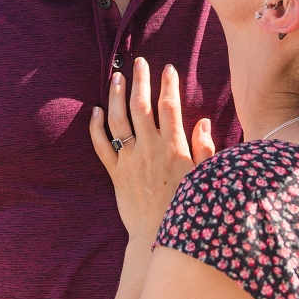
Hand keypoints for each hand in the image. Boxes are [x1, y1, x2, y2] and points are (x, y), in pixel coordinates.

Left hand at [90, 58, 214, 243]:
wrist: (158, 237)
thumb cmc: (187, 208)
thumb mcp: (204, 177)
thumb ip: (204, 148)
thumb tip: (202, 121)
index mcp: (173, 147)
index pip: (169, 107)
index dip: (168, 85)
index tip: (169, 68)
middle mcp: (149, 149)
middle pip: (141, 106)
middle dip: (140, 81)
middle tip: (139, 62)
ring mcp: (129, 160)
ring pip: (118, 120)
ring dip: (116, 96)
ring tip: (116, 78)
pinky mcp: (115, 173)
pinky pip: (101, 146)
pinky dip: (96, 127)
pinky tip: (95, 111)